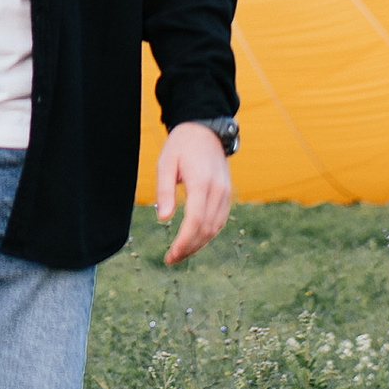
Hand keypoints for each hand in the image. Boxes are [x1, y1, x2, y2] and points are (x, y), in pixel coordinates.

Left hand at [154, 121, 232, 265]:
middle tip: (171, 259)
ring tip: (179, 253)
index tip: (170, 255)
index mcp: (201, 182)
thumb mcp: (165, 163)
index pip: (195, 220)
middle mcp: (217, 190)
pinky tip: (193, 239)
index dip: (184, 241)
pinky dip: (207, 233)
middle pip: (206, 228)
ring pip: (215, 227)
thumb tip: (162, 218)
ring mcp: (225, 192)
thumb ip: (164, 190)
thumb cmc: (181, 145)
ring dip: (199, 244)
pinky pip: (219, 220)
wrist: (205, 129)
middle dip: (189, 248)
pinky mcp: (226, 193)